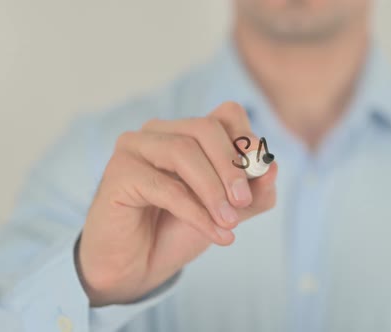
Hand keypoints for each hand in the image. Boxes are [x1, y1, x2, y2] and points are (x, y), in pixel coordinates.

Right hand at [76, 102, 277, 305]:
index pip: (226, 114)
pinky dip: (196, 212)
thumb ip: (254, 193)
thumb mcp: (228, 211)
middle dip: (231, 166)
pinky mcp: (118, 172)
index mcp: (187, 131)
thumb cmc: (180, 230)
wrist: (138, 265)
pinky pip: (165, 186)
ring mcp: (134, 147)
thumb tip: (273, 168)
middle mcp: (159, 131)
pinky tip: (216, 233)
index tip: (261, 169)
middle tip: (244, 201)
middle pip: (205, 128)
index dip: (247, 138)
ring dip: (213, 190)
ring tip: (230, 222)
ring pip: (183, 152)